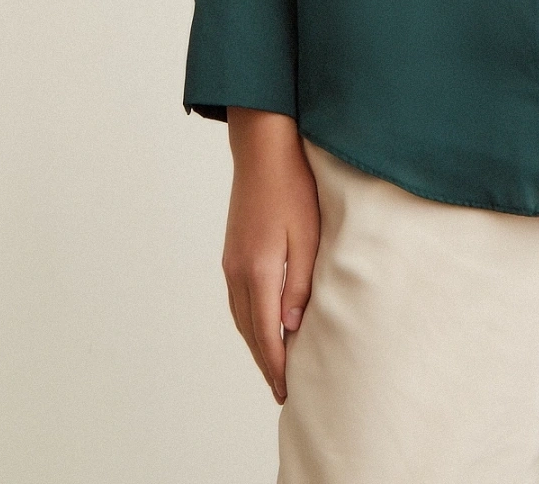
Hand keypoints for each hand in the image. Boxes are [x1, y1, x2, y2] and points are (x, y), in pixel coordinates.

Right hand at [222, 108, 320, 403]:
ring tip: (273, 365)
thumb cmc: (292, 186)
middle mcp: (237, 271)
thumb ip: (299, 283)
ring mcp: (231, 261)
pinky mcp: (232, 251)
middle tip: (281, 390)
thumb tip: (293, 326)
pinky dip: (249, 321)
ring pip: (241, 317)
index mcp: (257, 270)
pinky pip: (238, 299)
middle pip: (249, 331)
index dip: (276, 364)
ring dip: (256, 344)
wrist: (262, 148)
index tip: (287, 390)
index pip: (266, 333)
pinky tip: (262, 325)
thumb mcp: (306, 235)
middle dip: (265, 362)